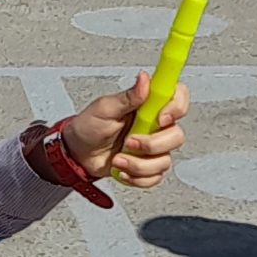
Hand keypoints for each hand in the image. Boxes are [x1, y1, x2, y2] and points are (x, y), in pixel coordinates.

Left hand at [59, 72, 188, 186]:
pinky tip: (121, 170)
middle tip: (129, 142)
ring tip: (117, 159)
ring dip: (139, 165)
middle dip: (152, 145)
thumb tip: (144, 78)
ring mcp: (154, 148)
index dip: (176, 107)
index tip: (160, 118)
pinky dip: (137, 178)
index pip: (179, 98)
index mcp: (148, 105)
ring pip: (165, 161)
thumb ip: (127, 96)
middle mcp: (155, 126)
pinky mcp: (148, 167)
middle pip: (177, 136)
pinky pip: (155, 177)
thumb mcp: (104, 108)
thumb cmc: (89, 127)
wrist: (78, 154)